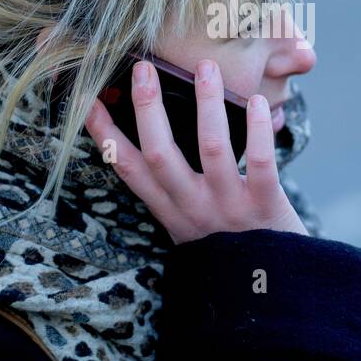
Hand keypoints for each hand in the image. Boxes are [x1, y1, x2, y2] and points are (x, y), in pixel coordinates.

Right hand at [83, 58, 308, 244]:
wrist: (275, 293)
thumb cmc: (233, 245)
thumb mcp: (193, 222)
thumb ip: (180, 184)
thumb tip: (165, 123)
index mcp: (171, 211)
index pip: (128, 168)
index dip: (105, 135)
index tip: (86, 101)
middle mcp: (193, 209)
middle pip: (160, 154)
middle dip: (148, 109)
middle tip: (143, 68)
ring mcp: (229, 207)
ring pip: (211, 148)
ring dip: (206, 105)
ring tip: (205, 67)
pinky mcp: (266, 206)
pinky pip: (261, 163)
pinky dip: (259, 131)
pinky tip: (258, 103)